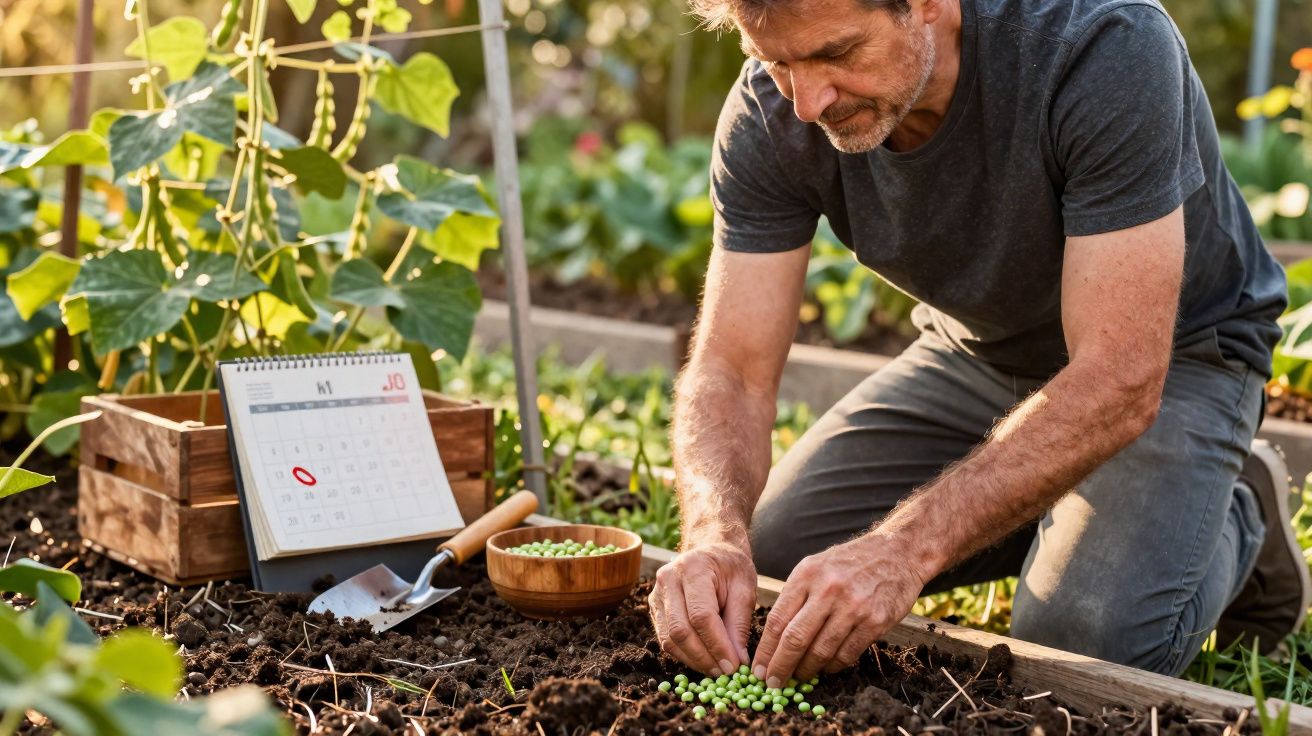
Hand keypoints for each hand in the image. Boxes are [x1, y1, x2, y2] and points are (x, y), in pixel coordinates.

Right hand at [649, 538, 757, 675]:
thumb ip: (739, 624)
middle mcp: (668, 579)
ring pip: (669, 639)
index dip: (717, 645)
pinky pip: (665, 638)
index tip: (734, 665)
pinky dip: (684, 654)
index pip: (701, 615)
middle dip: (704, 657)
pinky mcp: (654, 607)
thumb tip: (737, 661)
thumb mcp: (745, 589)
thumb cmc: (731, 568)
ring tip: (716, 670)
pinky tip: (703, 660)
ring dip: (693, 660)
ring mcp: (656, 593)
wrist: (712, 551)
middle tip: (725, 673)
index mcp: (694, 568)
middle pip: (680, 630)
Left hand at [751, 533, 925, 686]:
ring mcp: (854, 606)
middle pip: (795, 639)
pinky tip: (826, 667)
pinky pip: (847, 654)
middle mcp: (828, 589)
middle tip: (772, 683)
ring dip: (807, 670)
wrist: (897, 552)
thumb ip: (796, 596)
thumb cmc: (850, 562)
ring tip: (799, 676)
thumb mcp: (816, 566)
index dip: (765, 650)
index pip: (777, 619)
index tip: (758, 669)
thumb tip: (773, 638)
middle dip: (780, 666)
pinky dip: (833, 666)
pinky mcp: (875, 621)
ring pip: (821, 651)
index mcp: (807, 574)